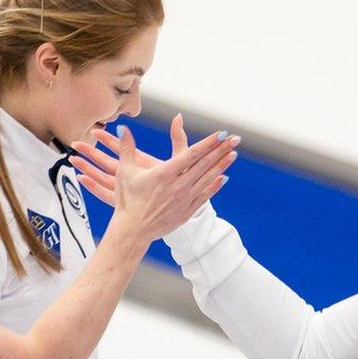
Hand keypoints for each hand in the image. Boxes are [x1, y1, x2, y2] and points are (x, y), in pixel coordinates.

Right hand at [70, 115, 238, 228]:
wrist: (132, 230)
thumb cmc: (127, 200)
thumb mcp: (125, 171)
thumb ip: (126, 148)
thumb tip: (121, 128)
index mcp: (164, 174)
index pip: (192, 154)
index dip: (209, 143)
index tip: (222, 133)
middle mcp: (178, 186)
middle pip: (204, 165)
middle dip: (221, 150)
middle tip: (236, 139)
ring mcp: (184, 200)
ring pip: (207, 179)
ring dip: (221, 165)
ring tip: (233, 154)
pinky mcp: (186, 212)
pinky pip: (204, 196)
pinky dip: (214, 186)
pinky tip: (223, 177)